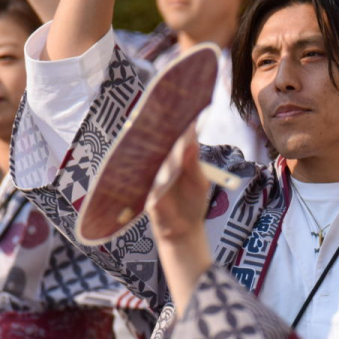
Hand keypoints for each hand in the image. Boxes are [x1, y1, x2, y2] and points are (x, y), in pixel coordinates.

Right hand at [148, 126, 212, 308]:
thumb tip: (191, 142)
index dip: (174, 122)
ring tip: (149, 128)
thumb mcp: (199, 183)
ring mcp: (150, 176)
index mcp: (177, 159)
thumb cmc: (193, 205)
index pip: (174, 137)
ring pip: (146, 156)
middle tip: (157, 112)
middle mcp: (161, 164)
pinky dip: (141, 167)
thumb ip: (194, 165)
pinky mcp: (143, 189)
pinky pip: (139, 176)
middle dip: (157, 128)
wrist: (183, 231)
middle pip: (157, 142)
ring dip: (147, 144)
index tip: (175, 107)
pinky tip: (144, 157)